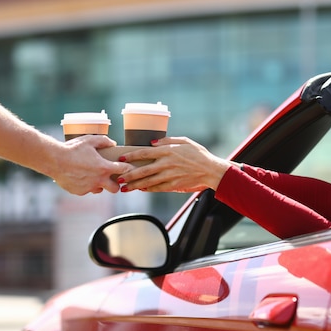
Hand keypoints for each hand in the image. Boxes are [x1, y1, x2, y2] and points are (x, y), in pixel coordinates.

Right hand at [54, 135, 133, 194]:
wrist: (53, 160)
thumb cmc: (72, 149)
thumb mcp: (89, 140)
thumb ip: (104, 141)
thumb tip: (113, 144)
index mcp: (104, 167)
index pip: (124, 170)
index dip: (127, 168)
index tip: (125, 167)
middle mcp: (99, 180)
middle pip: (116, 189)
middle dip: (116, 184)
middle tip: (111, 178)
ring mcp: (89, 187)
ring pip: (100, 190)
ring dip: (99, 185)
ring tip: (93, 176)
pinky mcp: (79, 191)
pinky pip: (86, 190)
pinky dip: (86, 185)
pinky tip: (80, 177)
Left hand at [117, 137, 231, 192]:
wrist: (211, 170)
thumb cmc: (199, 154)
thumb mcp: (185, 141)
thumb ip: (168, 141)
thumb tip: (153, 142)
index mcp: (168, 151)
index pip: (145, 153)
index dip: (132, 156)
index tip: (122, 159)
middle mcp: (167, 163)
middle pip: (143, 170)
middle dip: (129, 174)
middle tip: (119, 177)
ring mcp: (170, 175)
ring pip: (148, 181)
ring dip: (135, 185)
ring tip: (124, 188)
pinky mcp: (174, 184)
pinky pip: (158, 188)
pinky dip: (148, 189)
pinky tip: (141, 189)